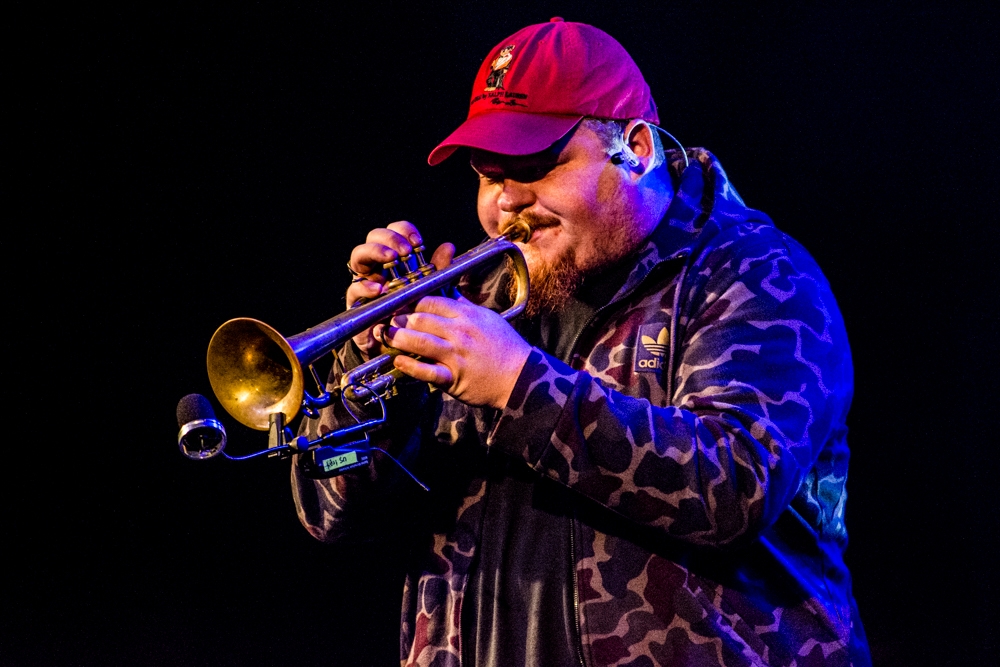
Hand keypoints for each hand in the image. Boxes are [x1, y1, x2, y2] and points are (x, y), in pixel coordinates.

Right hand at [346, 221, 454, 358]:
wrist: (400, 346)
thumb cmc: (414, 313)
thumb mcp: (430, 289)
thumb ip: (437, 269)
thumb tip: (448, 246)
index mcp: (394, 258)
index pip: (394, 232)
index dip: (403, 231)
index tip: (418, 242)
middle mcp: (377, 265)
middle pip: (373, 237)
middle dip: (388, 238)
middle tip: (404, 251)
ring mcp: (364, 281)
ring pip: (359, 256)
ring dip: (374, 252)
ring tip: (391, 258)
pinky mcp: (356, 302)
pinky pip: (354, 289)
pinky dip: (365, 287)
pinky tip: (379, 289)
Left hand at [380, 295, 531, 408]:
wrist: (522, 377)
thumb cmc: (505, 346)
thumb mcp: (486, 318)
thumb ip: (463, 304)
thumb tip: (447, 288)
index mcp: (467, 315)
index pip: (430, 300)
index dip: (410, 302)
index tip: (400, 305)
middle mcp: (460, 332)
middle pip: (420, 319)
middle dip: (399, 319)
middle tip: (387, 320)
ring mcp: (456, 355)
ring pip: (419, 341)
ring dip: (397, 338)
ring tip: (385, 336)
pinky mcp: (454, 378)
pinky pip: (427, 371)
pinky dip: (410, 366)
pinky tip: (398, 361)